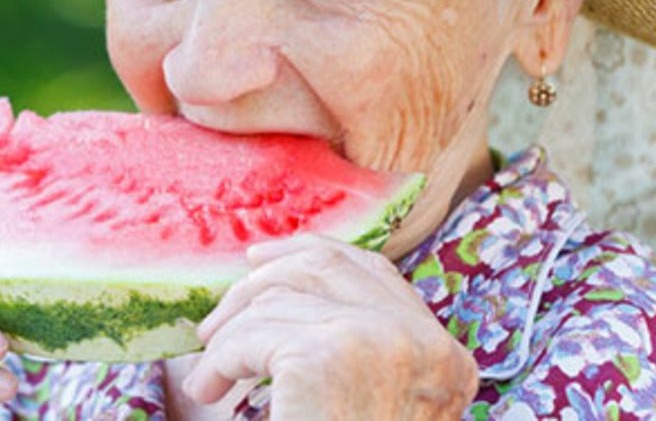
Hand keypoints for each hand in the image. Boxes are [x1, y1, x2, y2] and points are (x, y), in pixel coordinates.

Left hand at [181, 234, 478, 419]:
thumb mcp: (360, 400)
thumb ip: (348, 346)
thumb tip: (274, 270)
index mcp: (447, 360)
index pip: (373, 271)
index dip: (308, 255)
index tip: (256, 261)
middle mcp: (426, 345)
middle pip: (323, 268)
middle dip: (255, 288)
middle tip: (212, 327)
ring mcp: (379, 344)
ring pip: (277, 302)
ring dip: (227, 339)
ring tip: (208, 378)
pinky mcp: (326, 357)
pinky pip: (251, 337)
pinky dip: (219, 362)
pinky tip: (208, 389)